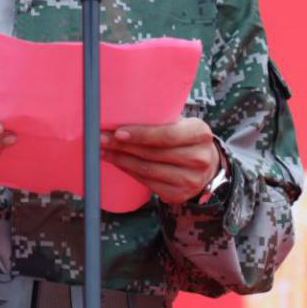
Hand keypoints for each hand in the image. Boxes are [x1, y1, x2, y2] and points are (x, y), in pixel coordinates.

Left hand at [100, 117, 220, 203]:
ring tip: (103, 150)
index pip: (167, 135)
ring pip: (147, 170)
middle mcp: (199, 159)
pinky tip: (117, 162)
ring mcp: (191, 180)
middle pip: (153, 154)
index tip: (117, 132)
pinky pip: (147, 183)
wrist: (205, 164)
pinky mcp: (179, 195)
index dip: (141, 134)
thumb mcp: (180, 123)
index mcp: (200, 133)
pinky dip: (129, 171)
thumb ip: (160, 119)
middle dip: (123, 146)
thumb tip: (122, 112)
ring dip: (121, 160)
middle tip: (100, 138)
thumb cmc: (184, 137)